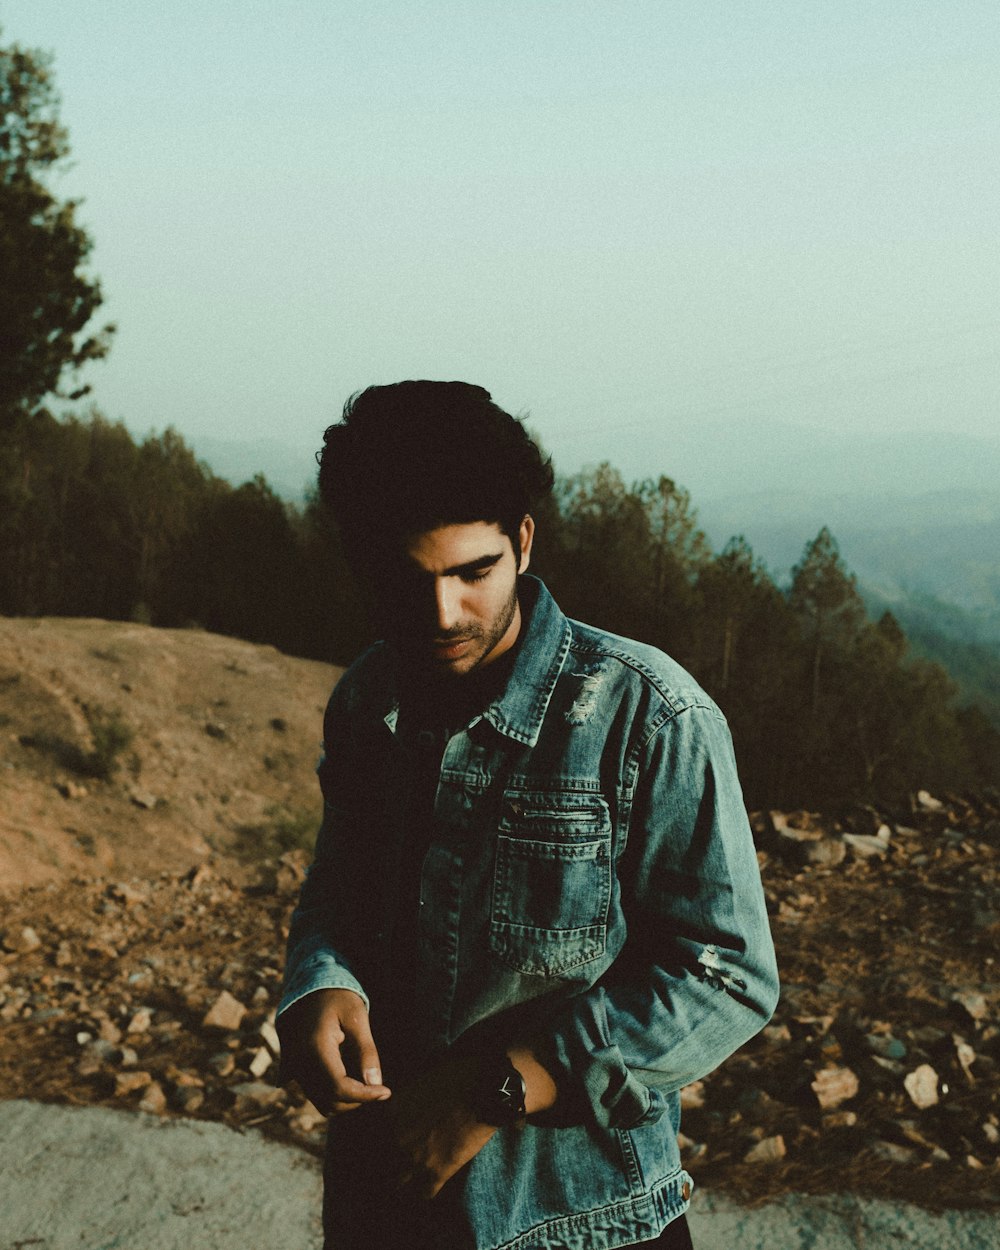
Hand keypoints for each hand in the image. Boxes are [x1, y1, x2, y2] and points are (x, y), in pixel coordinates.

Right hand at [276, 988, 390, 1114]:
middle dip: (356, 1099)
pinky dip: (331, 1092)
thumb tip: (375, 1083)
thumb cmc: (337, 997)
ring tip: (363, 1077)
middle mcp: (298, 1062)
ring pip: (320, 1101)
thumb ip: (366, 1050)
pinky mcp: (291, 1069)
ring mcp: (292, 1067)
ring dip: (344, 1098)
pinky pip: (312, 1092)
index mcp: (314, 1048)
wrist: (309, 985)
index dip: (365, 1095)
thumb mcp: (357, 1017)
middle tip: (376, 1083)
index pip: (339, 1088)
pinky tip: (348, 1075)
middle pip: (329, 1101)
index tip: (386, 1091)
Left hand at [383, 1055, 495, 1199]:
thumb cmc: (455, 1078)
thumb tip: (398, 1112)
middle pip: (384, 1164)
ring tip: (416, 1178)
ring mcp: (416, 1158)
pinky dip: (428, 1191)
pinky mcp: (438, 1172)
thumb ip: (403, 1103)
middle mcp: (397, 1138)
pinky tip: (434, 1183)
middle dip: (392, 1164)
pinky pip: (425, 1194)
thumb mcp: (419, 1083)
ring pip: (399, 1185)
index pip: (373, 1139)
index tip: (392, 1144)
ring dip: (407, 1182)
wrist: (483, 1089)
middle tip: (405, 1162)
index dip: (384, 1143)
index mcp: (390, 1114)